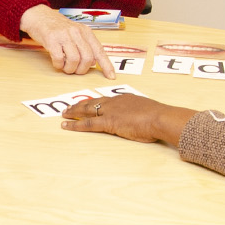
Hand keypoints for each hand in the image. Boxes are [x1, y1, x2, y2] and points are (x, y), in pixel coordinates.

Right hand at [19, 4, 113, 76]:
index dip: (106, 65)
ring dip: (69, 69)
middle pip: (88, 58)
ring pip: (74, 60)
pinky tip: (57, 63)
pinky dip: (58, 65)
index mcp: (86, 32)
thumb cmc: (58, 27)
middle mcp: (77, 32)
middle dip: (82, 70)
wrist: (39, 16)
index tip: (111, 77)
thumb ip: (85, 46)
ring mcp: (64, 36)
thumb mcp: (76, 33)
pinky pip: (59, 59)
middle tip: (75, 70)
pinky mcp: (52, 39)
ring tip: (65, 67)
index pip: (99, 51)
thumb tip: (93, 63)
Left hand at [62, 94, 196, 145]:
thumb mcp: (150, 112)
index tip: (89, 103)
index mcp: (126, 99)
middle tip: (69, 106)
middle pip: (93, 102)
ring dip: (74, 112)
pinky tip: (66, 125)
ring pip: (87, 110)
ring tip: (64, 114)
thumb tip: (145, 120)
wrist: (160, 118)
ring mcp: (111, 111)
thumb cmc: (159, 118)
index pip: (107, 100)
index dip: (96, 102)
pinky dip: (75, 124)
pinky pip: (88, 123)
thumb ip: (143, 114)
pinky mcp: (108, 122)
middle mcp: (116, 102)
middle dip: (80, 104)